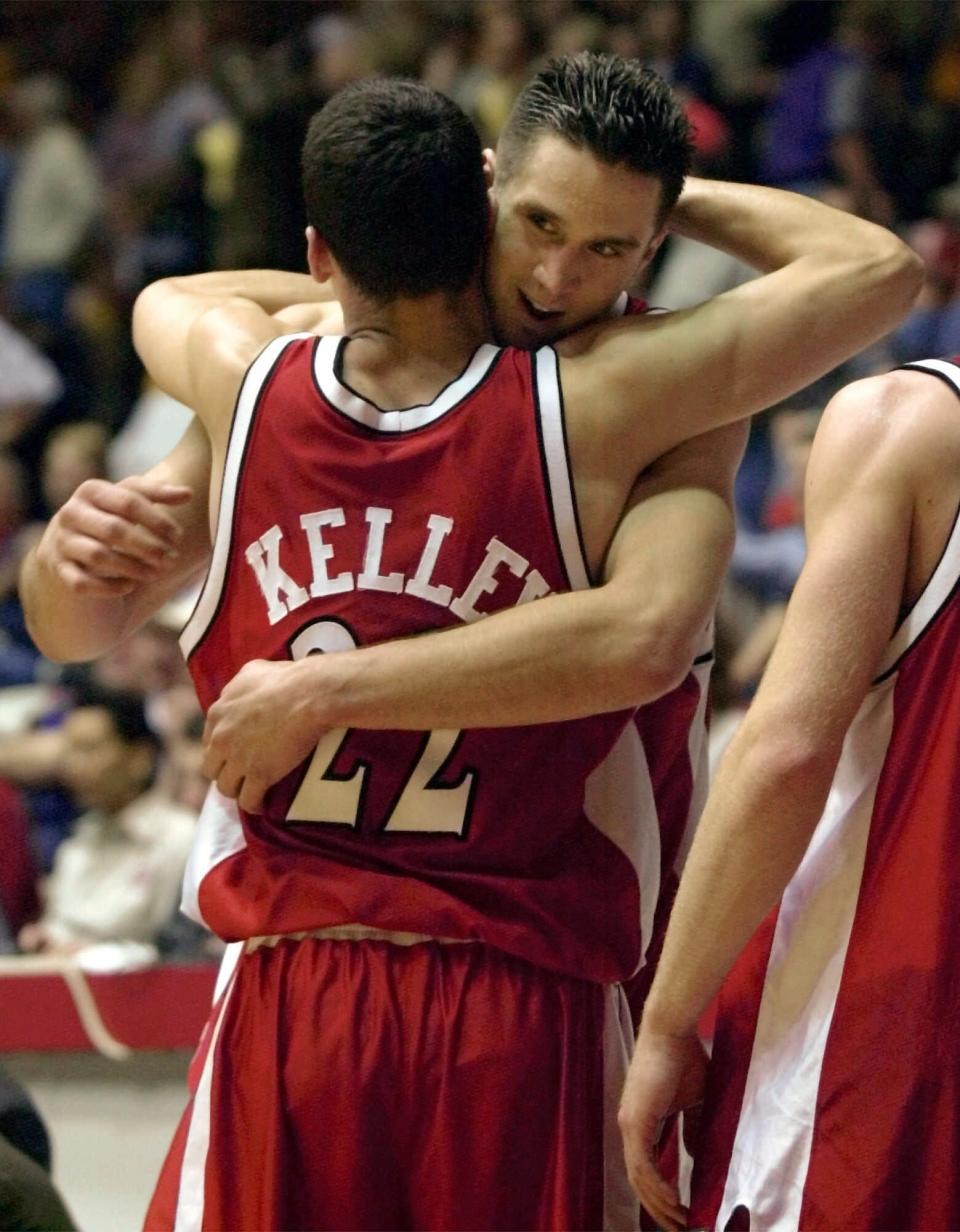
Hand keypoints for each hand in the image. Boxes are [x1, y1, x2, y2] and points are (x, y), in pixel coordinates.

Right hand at [38, 476, 191, 595]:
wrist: (68, 548)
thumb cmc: (109, 520)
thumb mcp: (128, 502)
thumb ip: (156, 494)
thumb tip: (188, 493)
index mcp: (91, 491)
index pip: (129, 501)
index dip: (158, 520)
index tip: (178, 537)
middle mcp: (71, 513)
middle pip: (114, 529)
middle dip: (148, 546)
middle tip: (171, 560)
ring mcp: (61, 542)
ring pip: (99, 556)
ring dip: (133, 567)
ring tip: (155, 573)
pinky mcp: (59, 570)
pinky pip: (82, 582)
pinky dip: (109, 587)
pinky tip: (130, 586)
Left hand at [202, 658, 326, 812]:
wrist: (309, 694)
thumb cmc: (286, 678)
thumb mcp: (253, 671)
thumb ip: (239, 684)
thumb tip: (240, 687)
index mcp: (217, 713)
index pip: (208, 741)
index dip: (222, 750)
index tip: (234, 753)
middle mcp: (221, 737)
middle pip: (211, 767)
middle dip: (225, 771)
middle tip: (241, 773)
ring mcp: (238, 758)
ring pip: (225, 787)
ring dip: (237, 790)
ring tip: (250, 791)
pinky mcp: (258, 774)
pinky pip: (248, 800)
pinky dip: (254, 805)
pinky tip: (262, 805)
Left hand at [618, 1027, 708, 1231]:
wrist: (672, 1031)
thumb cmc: (684, 1059)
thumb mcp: (694, 1102)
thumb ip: (693, 1129)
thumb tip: (696, 1157)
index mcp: (642, 1123)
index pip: (647, 1170)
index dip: (663, 1195)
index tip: (684, 1214)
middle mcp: (630, 1127)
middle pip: (641, 1181)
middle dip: (661, 1210)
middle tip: (683, 1228)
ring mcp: (630, 1124)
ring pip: (641, 1178)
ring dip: (662, 1204)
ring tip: (683, 1222)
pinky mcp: (635, 1121)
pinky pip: (644, 1164)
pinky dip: (659, 1187)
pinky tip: (675, 1203)